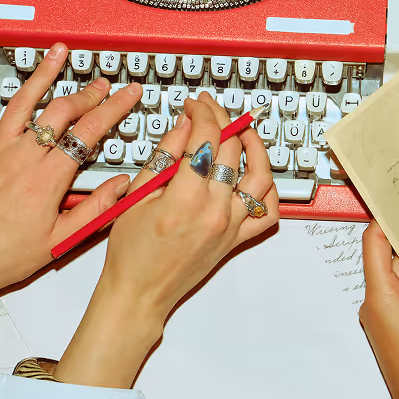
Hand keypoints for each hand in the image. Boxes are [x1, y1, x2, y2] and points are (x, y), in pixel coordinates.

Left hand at [0, 45, 142, 306]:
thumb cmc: (7, 254)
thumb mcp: (62, 239)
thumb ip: (97, 208)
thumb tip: (124, 186)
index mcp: (49, 176)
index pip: (90, 131)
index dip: (114, 108)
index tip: (128, 95)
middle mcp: (23, 156)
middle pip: (61, 111)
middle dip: (87, 92)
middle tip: (102, 83)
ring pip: (22, 101)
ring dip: (42, 74)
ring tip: (57, 53)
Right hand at [53, 92, 278, 387]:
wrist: (139, 294)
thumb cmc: (130, 252)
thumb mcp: (137, 194)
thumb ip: (164, 155)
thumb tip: (184, 124)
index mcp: (184, 200)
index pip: (206, 140)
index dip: (202, 113)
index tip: (195, 104)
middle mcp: (214, 213)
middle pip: (232, 150)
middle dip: (223, 120)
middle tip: (210, 110)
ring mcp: (231, 227)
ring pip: (261, 177)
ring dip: (256, 147)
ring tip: (243, 131)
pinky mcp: (237, 240)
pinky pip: (268, 213)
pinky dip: (269, 190)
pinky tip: (256, 173)